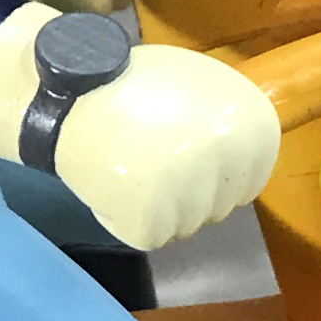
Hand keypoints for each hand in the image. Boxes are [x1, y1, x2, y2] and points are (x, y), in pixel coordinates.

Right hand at [50, 47, 281, 249]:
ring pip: (184, 226)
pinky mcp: (149, 216)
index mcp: (254, 125)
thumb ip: (226, 122)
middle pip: (217, 208)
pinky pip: (149, 236)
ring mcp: (191, 189)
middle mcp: (229, 157)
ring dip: (158, 208)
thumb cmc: (128, 83)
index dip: (209, 176)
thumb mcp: (199, 84)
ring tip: (128, 166)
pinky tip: (111, 183)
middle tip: (146, 159)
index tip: (177, 156)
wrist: (65, 91)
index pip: (247, 184)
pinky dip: (126, 218)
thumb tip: (242, 154)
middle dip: (184, 193)